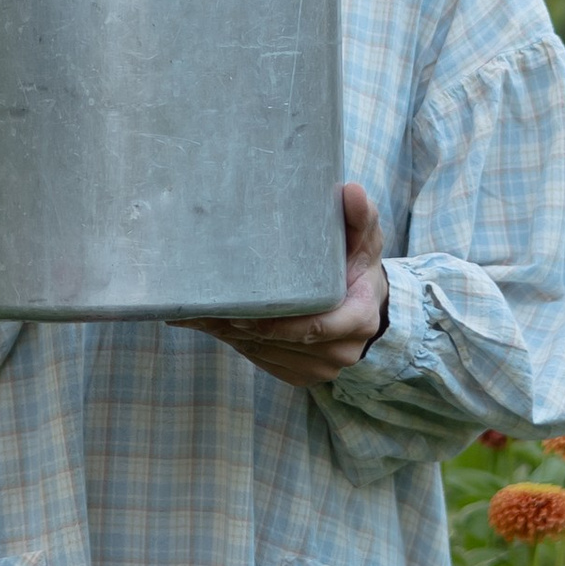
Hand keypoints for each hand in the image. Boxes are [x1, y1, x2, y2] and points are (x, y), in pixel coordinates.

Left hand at [179, 182, 389, 386]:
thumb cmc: (358, 263)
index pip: (317, 326)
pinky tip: (215, 325)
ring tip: (198, 313)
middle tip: (202, 307)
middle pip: (283, 343)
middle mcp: (342, 349)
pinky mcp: (302, 374)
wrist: (366, 302)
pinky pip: (264, 362)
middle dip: (242, 328)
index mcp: (359, 317)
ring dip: (232, 336)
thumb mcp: (364, 237)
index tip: (241, 312)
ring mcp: (322, 367)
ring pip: (267, 354)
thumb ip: (359, 215)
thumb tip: (350, 190)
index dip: (278, 323)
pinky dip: (239, 344)